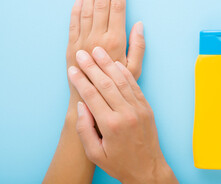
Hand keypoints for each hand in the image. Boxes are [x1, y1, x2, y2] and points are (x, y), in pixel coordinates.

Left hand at [66, 0, 144, 102]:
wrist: (89, 99)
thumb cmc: (114, 87)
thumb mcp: (134, 71)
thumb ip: (138, 46)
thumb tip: (139, 24)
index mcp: (115, 41)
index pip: (117, 8)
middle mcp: (97, 38)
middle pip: (101, 4)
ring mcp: (82, 41)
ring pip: (86, 10)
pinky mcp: (70, 46)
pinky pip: (72, 23)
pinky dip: (74, 10)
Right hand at [68, 47, 177, 183]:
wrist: (147, 169)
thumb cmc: (120, 163)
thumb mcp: (95, 153)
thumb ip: (85, 130)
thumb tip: (81, 105)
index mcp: (111, 125)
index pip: (92, 96)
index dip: (80, 80)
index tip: (72, 69)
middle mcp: (126, 113)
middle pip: (106, 83)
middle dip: (92, 67)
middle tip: (82, 54)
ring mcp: (138, 108)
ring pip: (121, 81)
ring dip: (109, 64)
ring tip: (98, 51)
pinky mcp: (146, 107)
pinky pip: (135, 86)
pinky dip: (125, 73)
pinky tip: (117, 64)